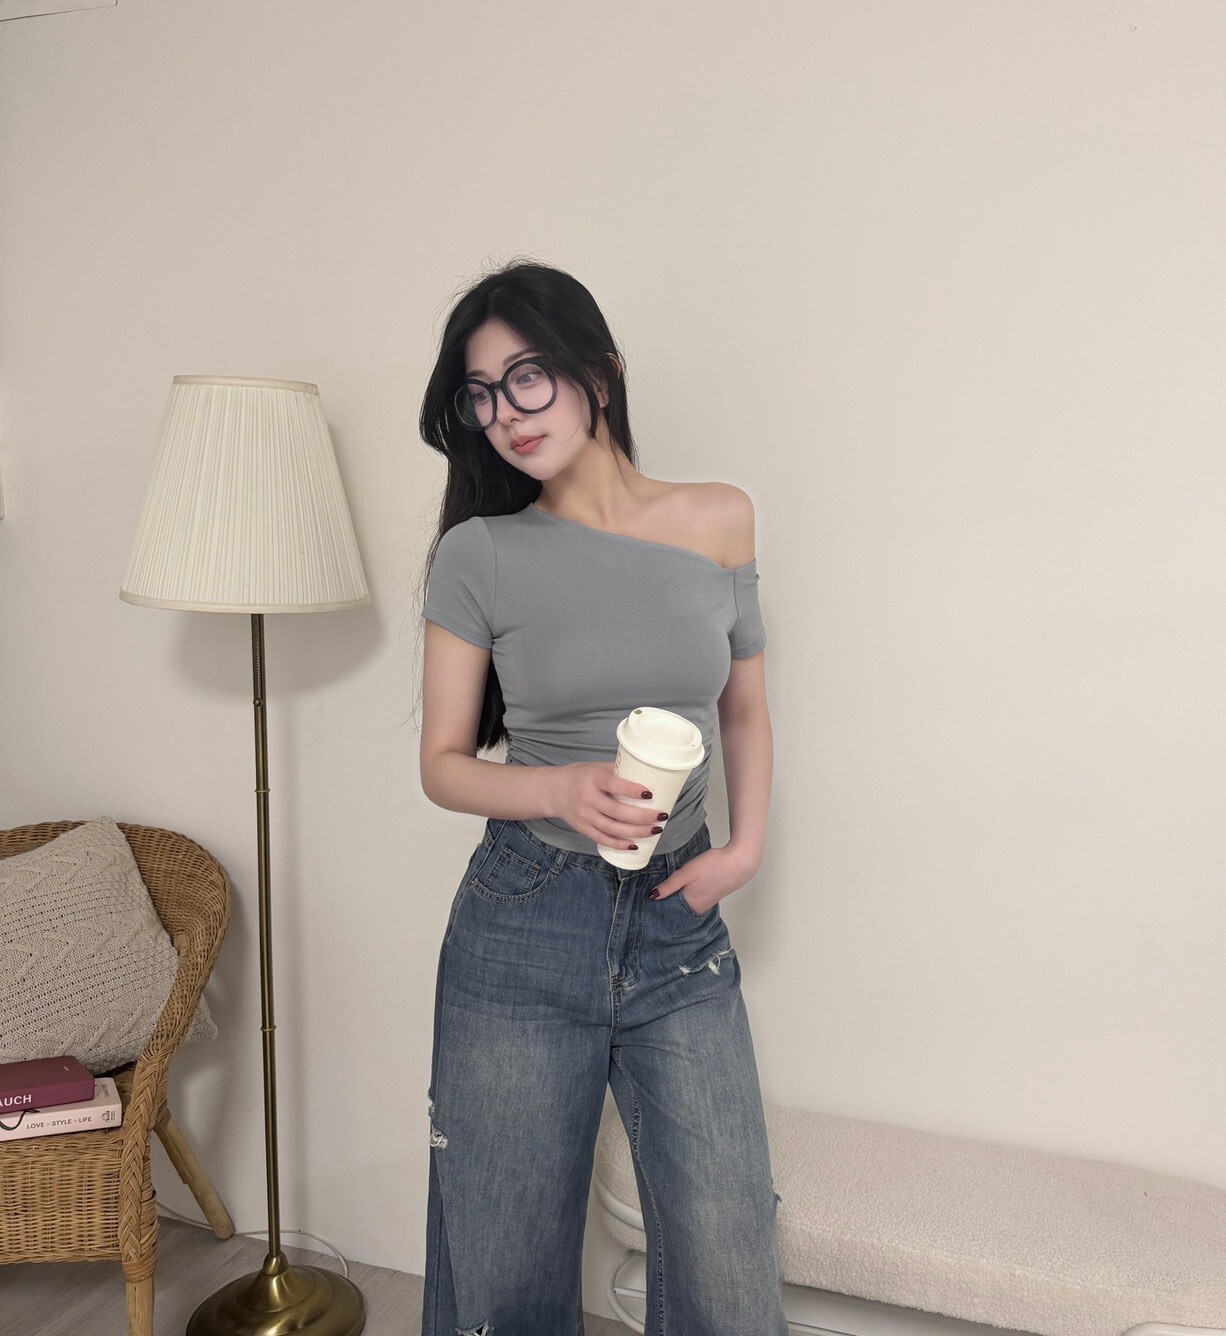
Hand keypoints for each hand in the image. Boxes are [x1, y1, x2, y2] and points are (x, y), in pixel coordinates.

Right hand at [551, 762, 669, 849]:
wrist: (552, 790)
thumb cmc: (581, 776)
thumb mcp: (597, 768)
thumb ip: (618, 772)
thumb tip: (649, 775)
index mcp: (593, 778)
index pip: (613, 785)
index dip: (631, 790)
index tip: (650, 794)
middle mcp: (587, 798)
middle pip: (617, 812)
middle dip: (642, 816)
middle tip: (661, 816)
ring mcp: (584, 815)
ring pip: (612, 828)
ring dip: (636, 832)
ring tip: (655, 830)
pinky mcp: (582, 828)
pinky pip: (602, 839)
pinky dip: (618, 844)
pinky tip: (634, 845)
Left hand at [648, 843, 761, 913]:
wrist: (740, 861)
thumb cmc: (713, 865)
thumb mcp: (687, 873)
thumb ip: (669, 886)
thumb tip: (651, 897)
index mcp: (691, 905)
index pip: (669, 912)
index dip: (658, 908)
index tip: (646, 904)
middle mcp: (699, 908)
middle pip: (677, 911)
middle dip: (666, 906)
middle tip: (652, 898)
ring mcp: (707, 903)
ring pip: (686, 905)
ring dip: (676, 901)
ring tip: (665, 893)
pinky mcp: (712, 896)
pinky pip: (694, 901)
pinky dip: (687, 897)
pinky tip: (683, 889)